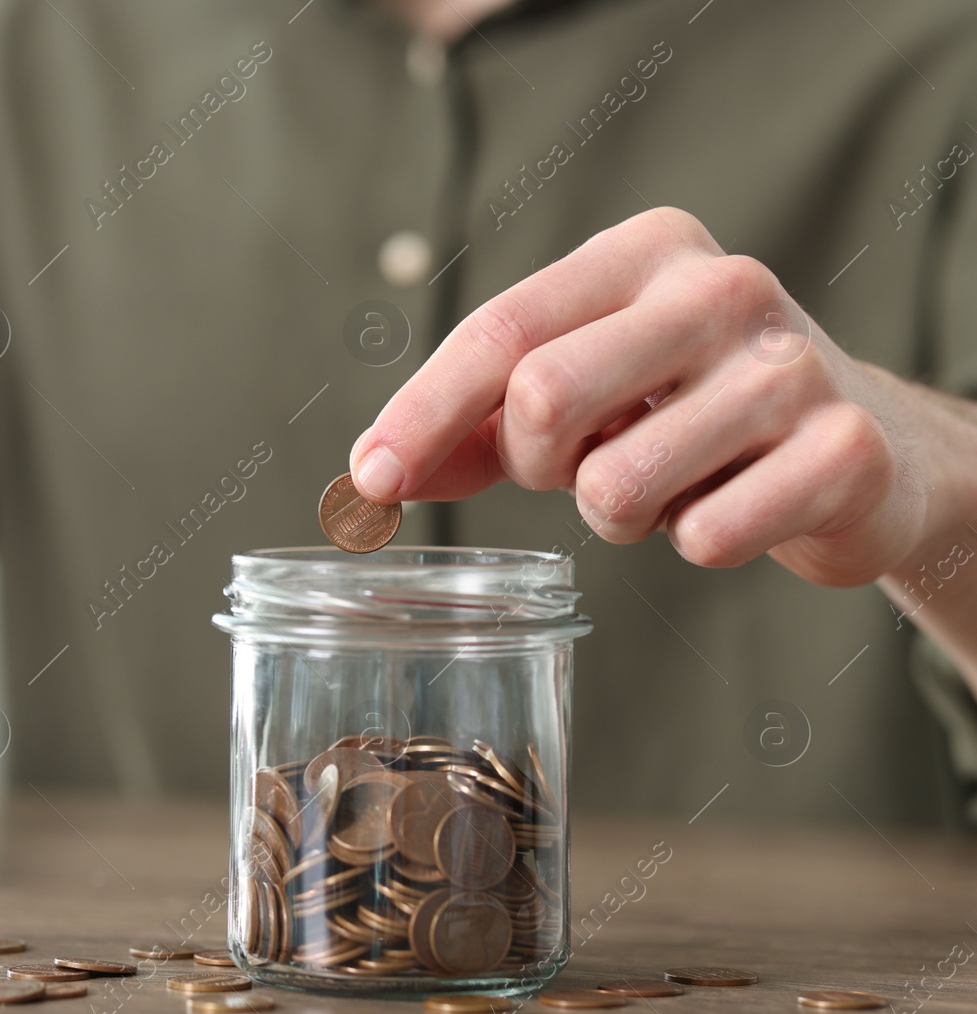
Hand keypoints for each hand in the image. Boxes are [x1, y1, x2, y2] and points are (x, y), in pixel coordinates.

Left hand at [348, 206, 972, 589]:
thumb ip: (478, 425)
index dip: (421, 413)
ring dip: (618, 514)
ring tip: (670, 483)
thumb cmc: (690, 412)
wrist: (861, 452)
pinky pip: (707, 536)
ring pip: (617, 485)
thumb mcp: (585, 390)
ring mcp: (789, 367)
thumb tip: (370, 477)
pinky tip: (732, 505)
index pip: (500, 332)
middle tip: (580, 471)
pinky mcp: (844, 452)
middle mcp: (719, 289)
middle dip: (538, 465)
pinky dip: (698, 542)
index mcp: (643, 252)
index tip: (369, 481)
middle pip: (544, 396)